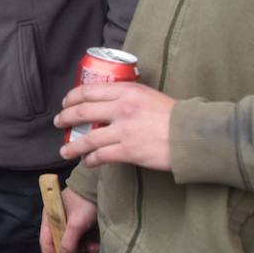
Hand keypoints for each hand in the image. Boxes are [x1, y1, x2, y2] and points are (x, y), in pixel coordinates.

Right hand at [39, 187, 99, 252]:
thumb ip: (68, 242)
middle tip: (85, 248)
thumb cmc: (84, 203)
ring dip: (84, 247)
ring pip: (74, 243)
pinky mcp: (81, 224)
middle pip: (61, 244)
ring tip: (94, 245)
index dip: (54, 252)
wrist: (101, 189)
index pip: (45, 242)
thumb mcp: (76, 224)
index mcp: (49, 218)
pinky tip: (96, 242)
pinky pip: (82, 239)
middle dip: (74, 249)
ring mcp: (70, 223)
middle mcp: (57, 221)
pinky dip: (89, 242)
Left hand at [55, 82, 174, 170]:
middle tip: (58, 123)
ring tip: (64, 151)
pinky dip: (90, 160)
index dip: (72, 97)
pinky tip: (87, 162)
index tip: (66, 103)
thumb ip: (128, 96)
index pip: (88, 91)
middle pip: (82, 112)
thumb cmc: (175, 116)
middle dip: (65, 118)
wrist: (195, 134)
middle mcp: (122, 108)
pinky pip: (101, 155)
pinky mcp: (129, 151)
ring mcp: (124, 130)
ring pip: (88, 138)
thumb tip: (108, 101)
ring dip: (72, 146)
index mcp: (127, 91)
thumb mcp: (149, 95)